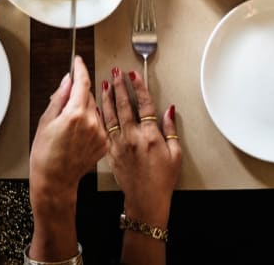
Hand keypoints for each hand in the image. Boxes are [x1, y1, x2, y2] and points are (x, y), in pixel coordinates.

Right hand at [28, 57, 106, 261]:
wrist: (54, 182)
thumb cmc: (44, 155)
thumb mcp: (46, 121)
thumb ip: (60, 97)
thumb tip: (68, 79)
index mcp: (76, 114)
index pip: (82, 82)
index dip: (80, 69)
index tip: (79, 61)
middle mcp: (92, 121)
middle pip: (89, 96)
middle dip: (79, 96)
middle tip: (64, 110)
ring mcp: (101, 133)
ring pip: (96, 110)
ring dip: (86, 111)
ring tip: (70, 128)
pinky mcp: (105, 142)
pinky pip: (99, 124)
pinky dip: (91, 124)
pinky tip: (78, 137)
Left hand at [100, 68, 179, 227]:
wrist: (145, 200)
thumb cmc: (162, 179)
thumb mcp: (175, 153)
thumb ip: (170, 129)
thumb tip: (168, 110)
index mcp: (150, 136)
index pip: (144, 104)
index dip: (138, 87)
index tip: (133, 76)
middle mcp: (132, 138)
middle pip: (124, 106)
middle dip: (119, 87)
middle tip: (115, 73)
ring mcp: (119, 145)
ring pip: (110, 116)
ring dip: (106, 99)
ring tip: (103, 85)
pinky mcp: (111, 153)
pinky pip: (104, 130)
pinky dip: (100, 117)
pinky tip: (97, 109)